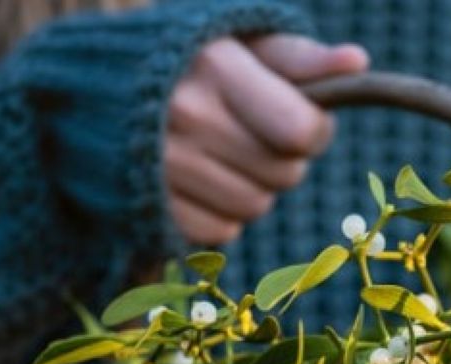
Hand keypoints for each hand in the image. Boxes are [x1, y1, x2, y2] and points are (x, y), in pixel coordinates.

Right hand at [165, 34, 367, 244]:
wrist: (92, 89)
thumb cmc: (187, 61)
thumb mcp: (241, 43)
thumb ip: (300, 57)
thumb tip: (357, 62)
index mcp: (215, 67)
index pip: (300, 131)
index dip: (314, 131)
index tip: (301, 118)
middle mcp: (185, 116)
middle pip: (284, 175)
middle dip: (283, 159)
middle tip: (254, 134)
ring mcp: (162, 166)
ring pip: (255, 207)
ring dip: (254, 188)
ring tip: (225, 156)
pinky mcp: (149, 206)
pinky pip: (220, 232)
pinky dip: (221, 214)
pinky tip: (201, 182)